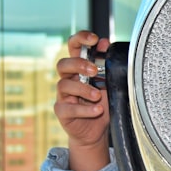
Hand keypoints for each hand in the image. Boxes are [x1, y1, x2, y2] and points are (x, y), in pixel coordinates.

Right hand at [54, 30, 110, 170]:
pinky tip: (97, 110)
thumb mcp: (109, 83)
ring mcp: (63, 96)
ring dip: (83, 89)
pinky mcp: (62, 111)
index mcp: (79, 68)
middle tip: (95, 71)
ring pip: (64, 85)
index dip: (80, 39)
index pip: (73, 47)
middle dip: (79, 65)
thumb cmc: (102, 103)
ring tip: (98, 96)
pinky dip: (84, 109)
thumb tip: (105, 43)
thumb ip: (107, 65)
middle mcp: (68, 79)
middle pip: (63, 64)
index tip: (94, 39)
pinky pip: (68, 108)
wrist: (97, 130)